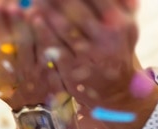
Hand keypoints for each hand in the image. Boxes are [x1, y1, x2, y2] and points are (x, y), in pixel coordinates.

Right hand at [0, 2, 70, 109]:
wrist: (35, 107)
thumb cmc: (3, 84)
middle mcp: (9, 70)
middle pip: (3, 45)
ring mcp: (31, 68)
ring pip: (25, 44)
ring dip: (19, 25)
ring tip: (15, 7)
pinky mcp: (50, 66)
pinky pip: (46, 47)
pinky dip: (42, 31)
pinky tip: (37, 15)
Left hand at [33, 0, 157, 128]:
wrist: (117, 90)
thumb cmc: (116, 48)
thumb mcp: (125, 25)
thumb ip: (120, 3)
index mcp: (121, 22)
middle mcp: (108, 37)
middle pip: (78, 8)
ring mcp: (91, 54)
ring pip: (65, 27)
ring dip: (47, 10)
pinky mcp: (74, 68)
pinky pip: (55, 46)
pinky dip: (43, 31)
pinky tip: (32, 18)